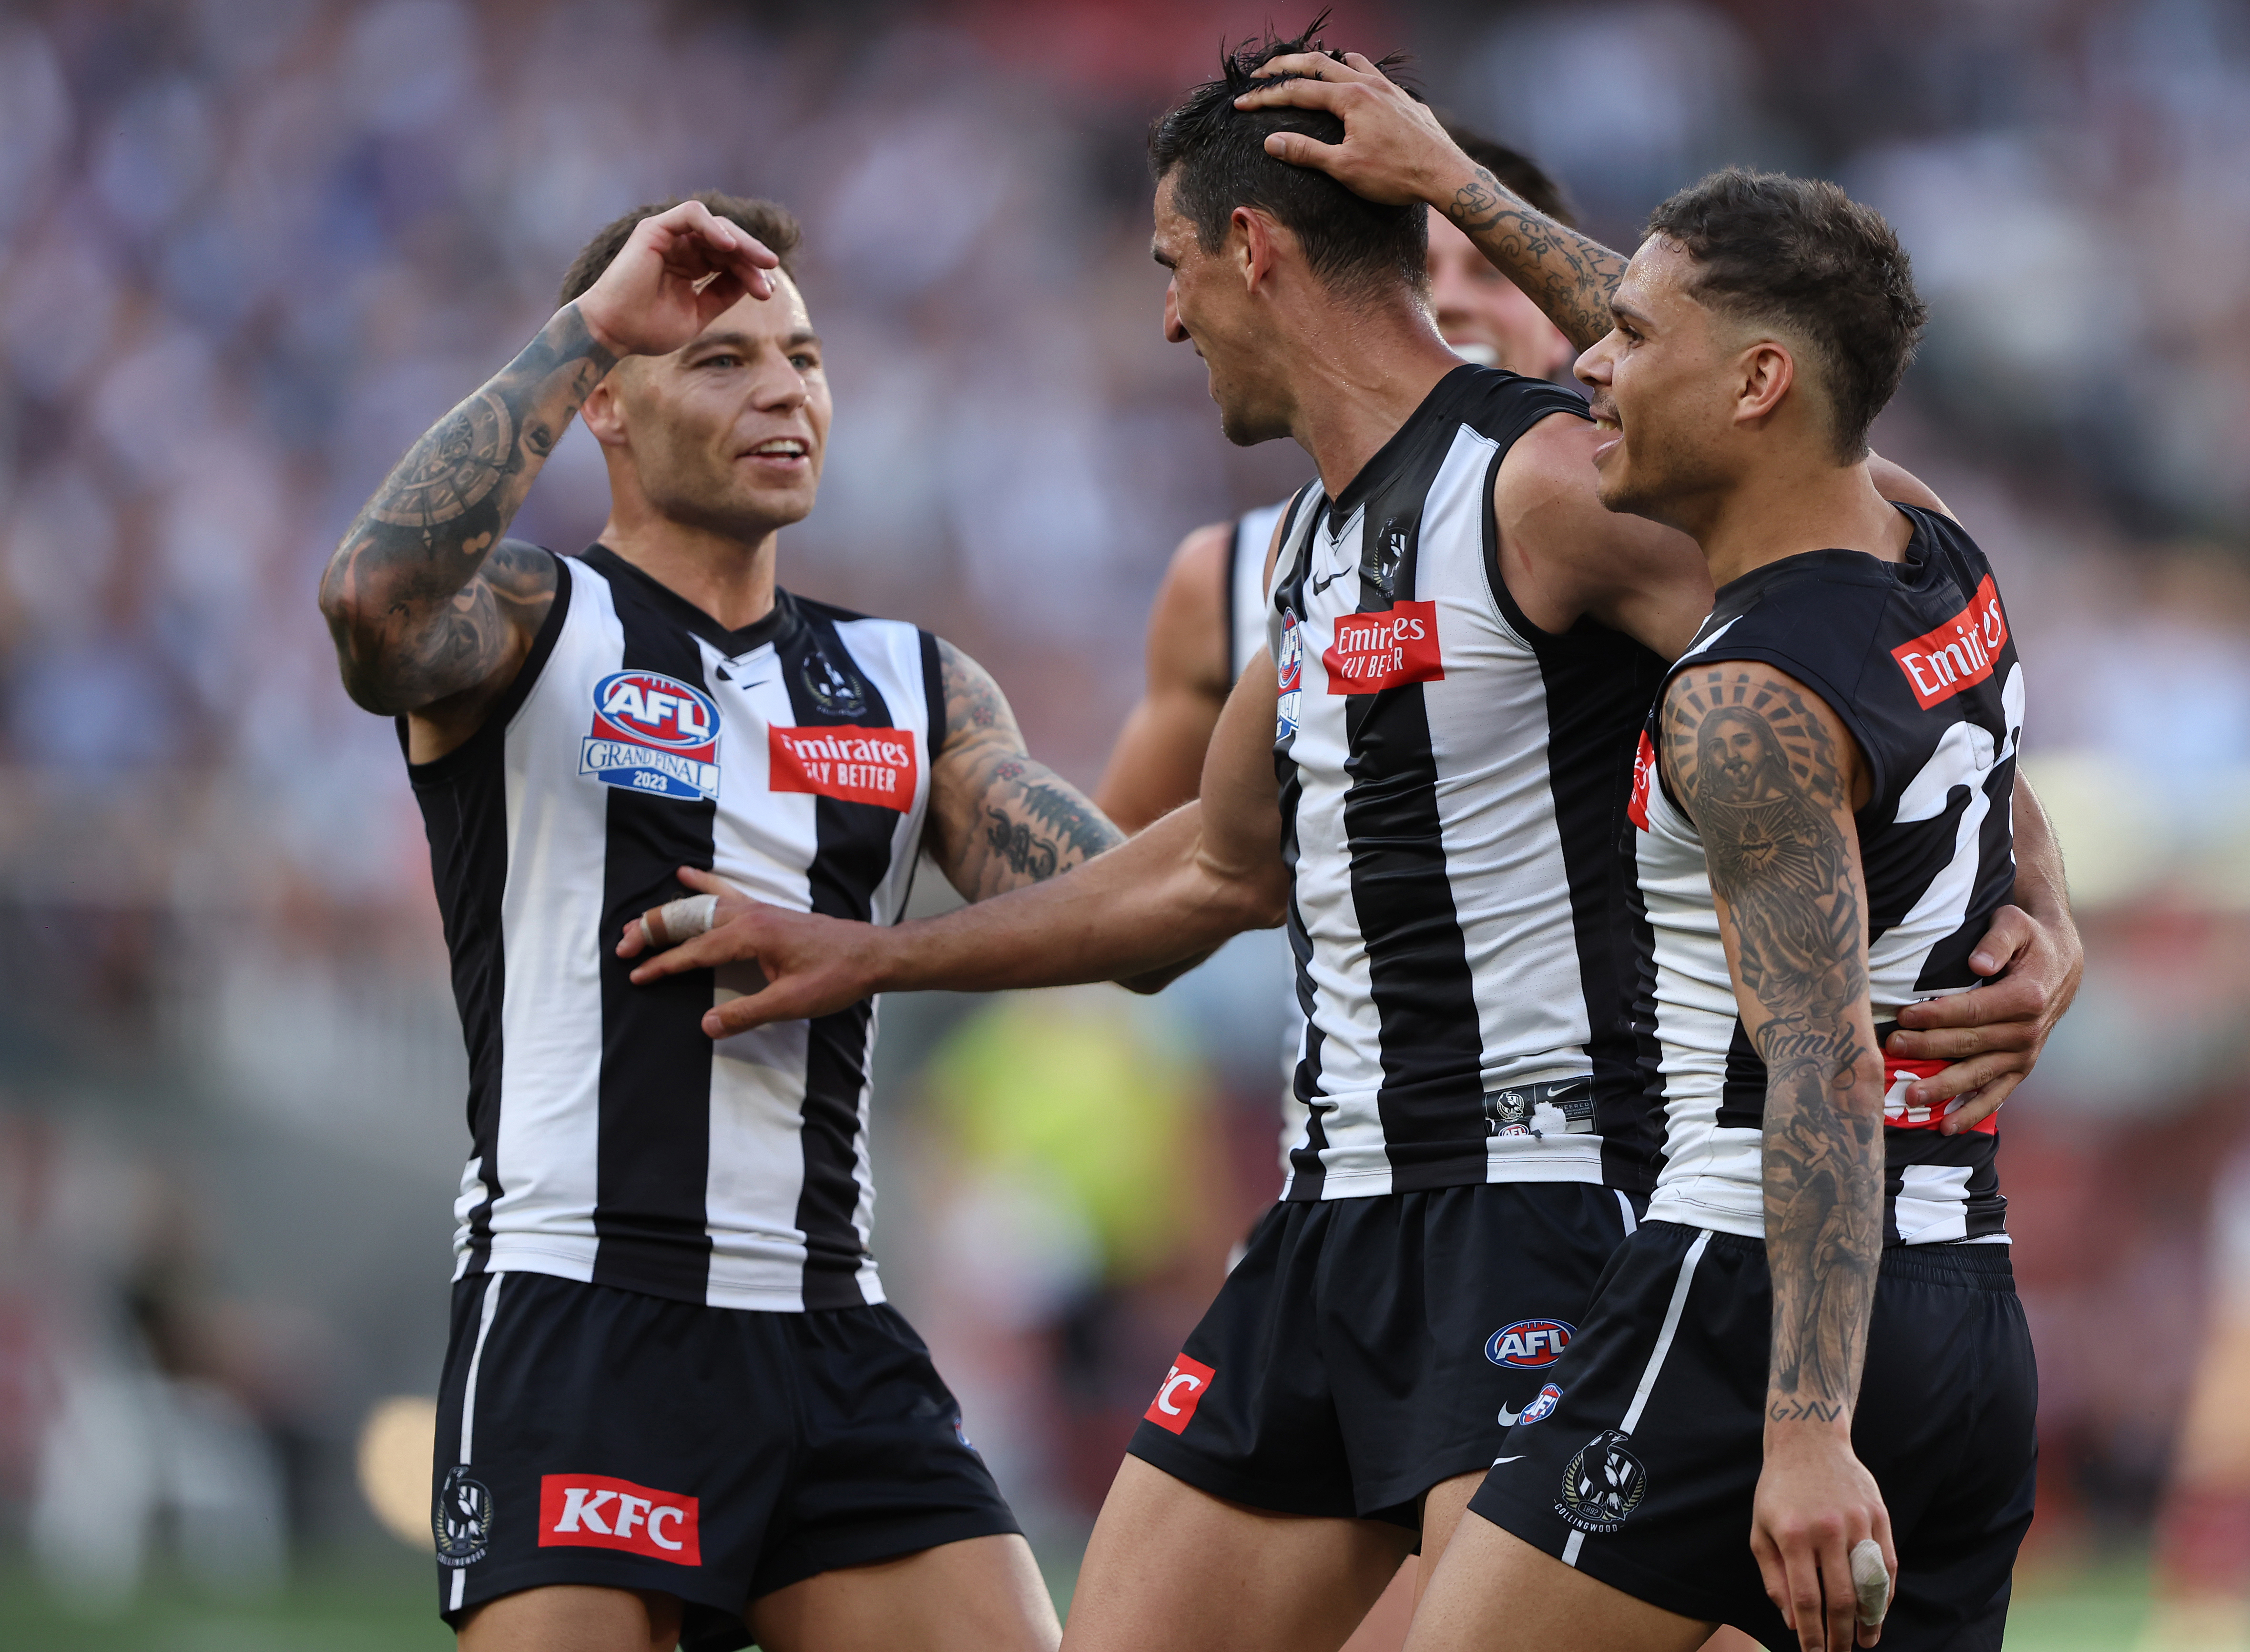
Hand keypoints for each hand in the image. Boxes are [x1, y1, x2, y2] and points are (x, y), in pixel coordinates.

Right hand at [571, 200, 779, 358]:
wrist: (614, 332)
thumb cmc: (648, 328)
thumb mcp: (698, 314)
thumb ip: (723, 295)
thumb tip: (753, 282)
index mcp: (690, 267)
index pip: (729, 262)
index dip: (751, 273)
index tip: (768, 292)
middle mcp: (681, 248)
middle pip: (727, 243)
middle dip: (752, 255)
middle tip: (772, 268)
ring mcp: (668, 237)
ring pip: (716, 227)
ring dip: (741, 242)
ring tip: (761, 260)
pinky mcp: (656, 229)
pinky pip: (691, 214)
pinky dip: (712, 226)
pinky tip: (729, 247)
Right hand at [619, 868, 888, 1036]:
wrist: (871, 954)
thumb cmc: (836, 977)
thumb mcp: (791, 1003)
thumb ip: (747, 1014)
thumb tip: (706, 1026)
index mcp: (750, 935)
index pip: (694, 951)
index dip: (662, 965)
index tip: (635, 977)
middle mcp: (750, 915)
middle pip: (689, 920)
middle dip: (652, 931)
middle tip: (621, 946)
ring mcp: (758, 909)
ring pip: (701, 906)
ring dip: (669, 913)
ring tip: (639, 921)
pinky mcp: (767, 912)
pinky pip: (725, 894)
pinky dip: (702, 885)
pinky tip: (687, 874)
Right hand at [1229, 51, 1468, 207]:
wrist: (1445, 174)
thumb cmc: (1396, 175)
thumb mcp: (1344, 168)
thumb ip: (1306, 152)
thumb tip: (1272, 142)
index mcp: (1351, 98)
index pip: (1298, 90)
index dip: (1266, 97)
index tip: (1243, 102)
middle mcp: (1369, 84)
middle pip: (1319, 63)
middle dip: (1285, 67)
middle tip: (1261, 73)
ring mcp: (1389, 88)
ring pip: (1349, 61)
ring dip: (1323, 62)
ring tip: (1306, 68)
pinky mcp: (1403, 99)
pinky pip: (1372, 73)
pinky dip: (1352, 71)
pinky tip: (1352, 85)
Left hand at [1751, 1426, 1894, 1650]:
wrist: (1808, 1441)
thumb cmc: (1779, 1490)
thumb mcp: (1761, 1530)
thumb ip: (1774, 1577)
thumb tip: (1791, 1622)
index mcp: (1793, 1535)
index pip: (1806, 1598)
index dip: (1812, 1633)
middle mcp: (1827, 1529)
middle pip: (1841, 1598)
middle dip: (1841, 1635)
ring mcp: (1857, 1521)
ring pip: (1870, 1584)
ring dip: (1870, 1621)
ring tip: (1866, 1642)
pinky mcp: (1878, 1514)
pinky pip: (1888, 1563)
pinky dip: (1886, 1593)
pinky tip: (1879, 1611)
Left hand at [1884, 902, 2083, 1132]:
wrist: (2061, 961)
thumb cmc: (2028, 938)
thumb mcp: (2014, 924)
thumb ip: (1996, 941)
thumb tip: (1978, 964)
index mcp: (2026, 997)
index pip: (1973, 1011)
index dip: (1937, 1016)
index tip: (1903, 1017)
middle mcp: (2028, 1030)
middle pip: (1969, 1043)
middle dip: (1928, 1048)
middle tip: (1892, 1049)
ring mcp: (2025, 1053)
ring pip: (1979, 1074)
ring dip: (1944, 1087)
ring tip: (1910, 1097)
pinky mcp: (2022, 1066)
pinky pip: (1997, 1093)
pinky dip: (1973, 1111)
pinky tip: (1947, 1126)